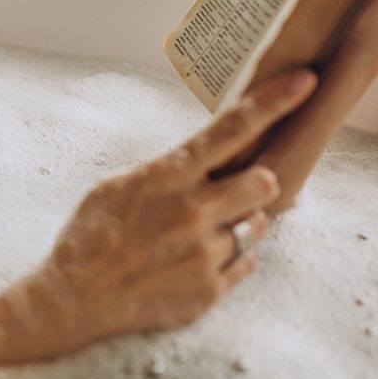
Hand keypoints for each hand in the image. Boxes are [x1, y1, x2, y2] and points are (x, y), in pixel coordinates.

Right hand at [34, 68, 317, 354]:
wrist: (73, 297)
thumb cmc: (90, 234)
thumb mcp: (119, 185)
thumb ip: (168, 171)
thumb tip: (206, 160)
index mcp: (167, 176)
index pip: (232, 128)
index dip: (274, 101)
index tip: (304, 81)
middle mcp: (192, 210)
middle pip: (264, 181)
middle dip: (254, 183)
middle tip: (230, 192)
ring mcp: (204, 253)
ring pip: (257, 224)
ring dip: (239, 222)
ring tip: (199, 232)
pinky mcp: (209, 290)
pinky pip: (244, 262)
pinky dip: (226, 258)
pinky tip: (190, 260)